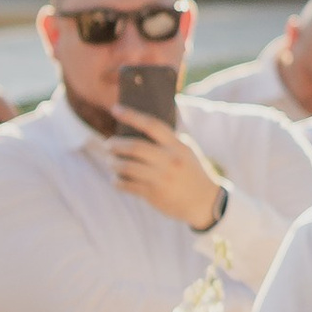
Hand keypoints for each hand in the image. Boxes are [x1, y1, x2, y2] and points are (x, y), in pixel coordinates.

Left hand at [108, 112, 224, 232]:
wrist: (204, 202)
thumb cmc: (191, 172)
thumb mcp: (186, 151)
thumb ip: (168, 139)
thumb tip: (140, 125)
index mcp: (178, 146)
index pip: (152, 125)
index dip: (132, 116)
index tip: (116, 109)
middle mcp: (170, 161)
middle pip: (135, 147)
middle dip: (116, 145)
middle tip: (108, 144)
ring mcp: (162, 178)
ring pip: (127, 167)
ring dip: (114, 163)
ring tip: (111, 162)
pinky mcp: (154, 194)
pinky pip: (128, 185)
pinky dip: (117, 181)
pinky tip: (116, 179)